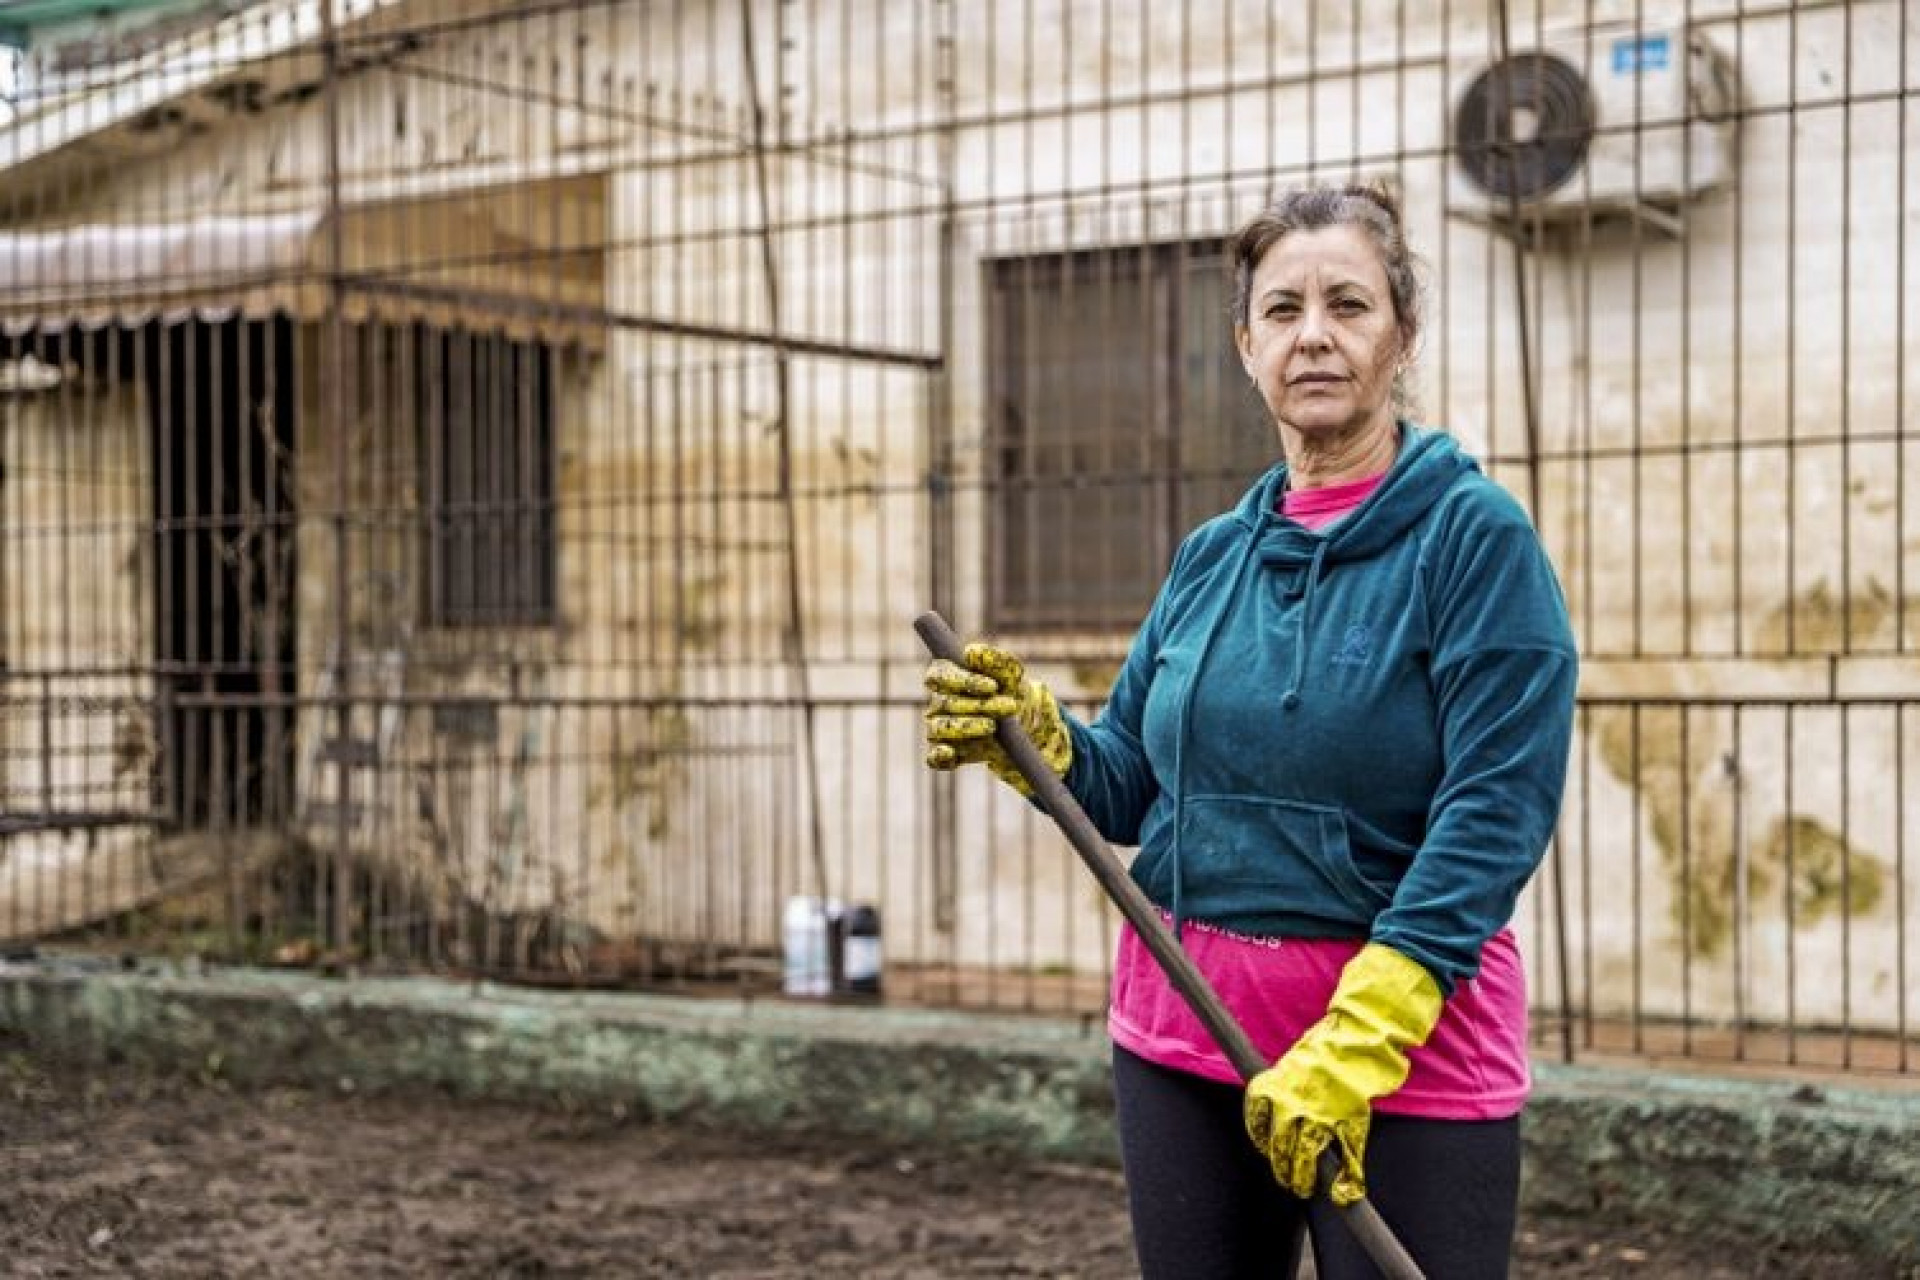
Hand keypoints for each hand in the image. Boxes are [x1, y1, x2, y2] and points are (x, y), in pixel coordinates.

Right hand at [923, 642, 1070, 796]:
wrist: (1028, 729)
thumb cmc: (1013, 694)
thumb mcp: (1014, 677)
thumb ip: (997, 661)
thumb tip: (971, 653)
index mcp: (949, 678)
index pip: (938, 675)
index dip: (961, 680)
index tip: (992, 686)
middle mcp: (940, 703)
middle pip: (944, 703)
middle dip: (978, 705)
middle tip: (1009, 707)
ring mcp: (942, 729)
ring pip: (938, 729)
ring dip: (966, 727)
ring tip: (993, 727)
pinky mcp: (949, 754)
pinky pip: (934, 758)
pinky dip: (939, 756)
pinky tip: (951, 754)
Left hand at [1243, 943, 1442, 1204]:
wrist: (1358, 1033)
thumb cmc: (1329, 1040)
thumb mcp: (1295, 1058)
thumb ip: (1285, 1081)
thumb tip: (1277, 1095)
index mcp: (1275, 1086)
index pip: (1256, 1121)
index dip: (1260, 1138)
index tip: (1265, 1146)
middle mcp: (1292, 1106)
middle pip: (1279, 1147)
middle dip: (1282, 1167)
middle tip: (1287, 1179)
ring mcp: (1321, 1117)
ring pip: (1305, 1158)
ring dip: (1303, 1178)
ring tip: (1304, 1188)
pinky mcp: (1350, 1123)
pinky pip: (1347, 1160)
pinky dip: (1348, 1182)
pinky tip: (1344, 1194)